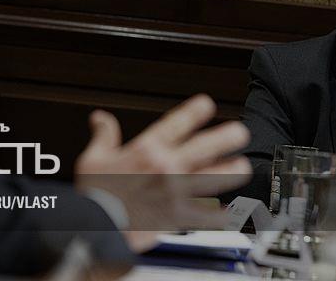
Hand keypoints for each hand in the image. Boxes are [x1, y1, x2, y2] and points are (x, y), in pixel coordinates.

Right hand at [75, 94, 250, 251]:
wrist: (94, 231)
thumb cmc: (95, 197)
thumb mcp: (93, 160)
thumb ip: (104, 136)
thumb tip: (101, 119)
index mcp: (146, 150)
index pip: (178, 122)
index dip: (197, 110)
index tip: (207, 105)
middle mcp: (166, 167)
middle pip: (207, 146)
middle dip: (228, 136)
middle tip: (239, 133)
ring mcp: (175, 192)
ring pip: (215, 177)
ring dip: (232, 172)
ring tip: (241, 167)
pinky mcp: (178, 217)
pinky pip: (208, 214)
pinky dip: (220, 214)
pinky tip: (228, 211)